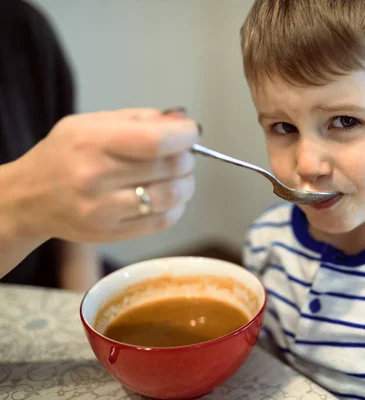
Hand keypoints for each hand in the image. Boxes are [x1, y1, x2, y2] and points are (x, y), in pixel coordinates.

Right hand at [12, 108, 199, 242]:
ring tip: (179, 176)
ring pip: (171, 197)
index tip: (191, 132)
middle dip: (187, 158)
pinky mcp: (111, 234)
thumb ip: (141, 119)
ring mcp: (103, 211)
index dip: (185, 136)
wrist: (29, 197)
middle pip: (169, 168)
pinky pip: (163, 221)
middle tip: (184, 154)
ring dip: (186, 183)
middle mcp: (96, 178)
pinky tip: (168, 196)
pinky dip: (176, 206)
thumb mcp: (92, 124)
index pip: (156, 141)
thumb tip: (183, 121)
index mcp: (92, 143)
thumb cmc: (66, 154)